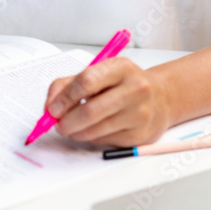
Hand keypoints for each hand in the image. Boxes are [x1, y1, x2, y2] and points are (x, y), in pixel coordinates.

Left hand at [44, 57, 172, 146]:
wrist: (160, 98)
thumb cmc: (123, 85)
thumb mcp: (99, 73)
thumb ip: (69, 84)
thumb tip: (50, 106)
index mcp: (121, 68)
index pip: (87, 81)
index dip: (65, 98)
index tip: (53, 109)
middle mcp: (135, 89)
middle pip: (90, 111)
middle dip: (67, 122)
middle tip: (58, 125)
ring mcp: (140, 113)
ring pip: (96, 130)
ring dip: (76, 133)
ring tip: (72, 128)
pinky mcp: (140, 134)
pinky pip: (105, 141)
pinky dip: (92, 138)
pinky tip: (94, 130)